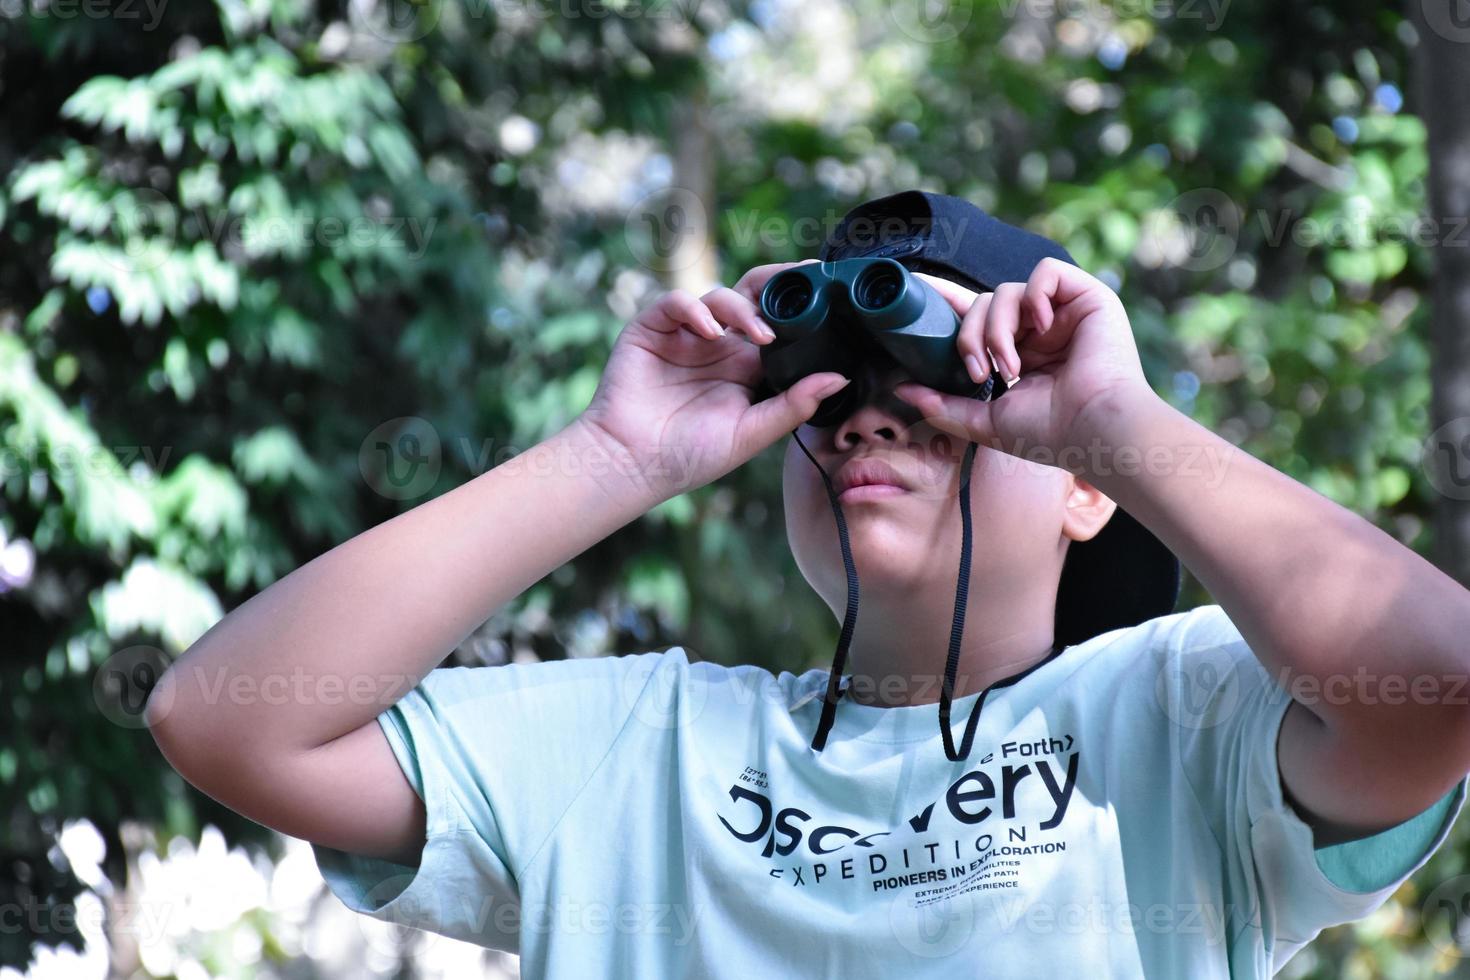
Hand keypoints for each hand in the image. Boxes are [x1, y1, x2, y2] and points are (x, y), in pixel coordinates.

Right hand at [577, 262, 849, 501]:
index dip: (801, 307)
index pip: (779, 324)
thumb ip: (793, 405)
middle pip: (753, 296)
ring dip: (743, 308)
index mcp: (746, 367)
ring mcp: (687, 334)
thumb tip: (839, 378)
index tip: (831, 292)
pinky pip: (677, 303)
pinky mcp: (653, 328)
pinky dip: (696, 310)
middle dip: (778, 282)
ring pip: (721, 296)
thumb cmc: (690, 456)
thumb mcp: (751, 432)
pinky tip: (710, 331)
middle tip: (805, 279)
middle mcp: (719, 344)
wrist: (633, 463)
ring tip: (760, 335)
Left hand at [893, 258, 1160, 472]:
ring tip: (1010, 367)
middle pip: (982, 304)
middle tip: (979, 372)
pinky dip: (1034, 296)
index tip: (917, 295)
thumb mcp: (986, 422)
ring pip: (1005, 291)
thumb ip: (944, 405)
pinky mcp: (1087, 296)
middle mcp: (1039, 330)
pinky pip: (1046, 271)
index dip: (947, 304)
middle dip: (969, 336)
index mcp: (1019, 353)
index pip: (977, 317)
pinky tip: (1040, 328)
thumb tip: (903, 389)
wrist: (1094, 430)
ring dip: (996, 329)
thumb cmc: (1049, 433)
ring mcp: (1062, 312)